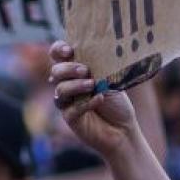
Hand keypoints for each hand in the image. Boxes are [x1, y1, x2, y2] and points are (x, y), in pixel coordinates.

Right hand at [49, 41, 139, 155]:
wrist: (123, 129)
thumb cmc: (117, 103)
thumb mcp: (110, 80)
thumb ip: (98, 67)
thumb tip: (92, 52)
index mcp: (75, 71)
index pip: (57, 55)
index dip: (58, 50)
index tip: (69, 50)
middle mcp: (68, 84)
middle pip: (56, 71)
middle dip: (69, 68)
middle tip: (86, 70)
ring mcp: (67, 102)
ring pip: (60, 90)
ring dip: (76, 85)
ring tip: (93, 85)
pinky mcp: (70, 118)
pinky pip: (70, 109)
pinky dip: (86, 103)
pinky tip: (99, 99)